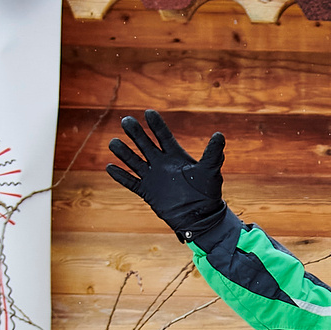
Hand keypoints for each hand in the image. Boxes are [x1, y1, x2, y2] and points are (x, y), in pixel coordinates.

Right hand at [107, 110, 228, 241]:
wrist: (201, 217)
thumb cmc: (208, 193)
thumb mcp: (210, 171)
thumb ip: (213, 153)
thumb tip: (220, 134)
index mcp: (175, 156)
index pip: (163, 136)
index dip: (156, 125)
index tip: (148, 112)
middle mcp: (161, 163)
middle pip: (145, 144)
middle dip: (136, 133)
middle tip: (126, 121)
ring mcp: (153, 177)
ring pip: (134, 161)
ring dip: (124, 152)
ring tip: (113, 142)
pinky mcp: (147, 192)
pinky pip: (131, 182)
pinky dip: (121, 176)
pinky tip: (110, 167)